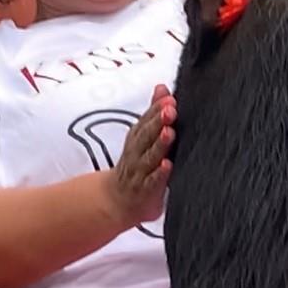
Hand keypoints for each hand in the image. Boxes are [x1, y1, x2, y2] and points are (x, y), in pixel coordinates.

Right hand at [109, 85, 175, 226]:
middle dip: (158, 121)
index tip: (168, 98)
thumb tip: (162, 87)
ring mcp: (140, 171)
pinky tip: (167, 165)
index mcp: (137, 138)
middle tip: (170, 109)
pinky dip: (159, 174)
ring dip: (159, 144)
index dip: (156, 108)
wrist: (117, 201)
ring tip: (169, 132)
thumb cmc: (135, 165)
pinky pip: (152, 181)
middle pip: (146, 135)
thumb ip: (153, 112)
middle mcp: (137, 153)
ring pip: (149, 156)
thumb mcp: (143, 136)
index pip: (146, 119)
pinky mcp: (146, 190)